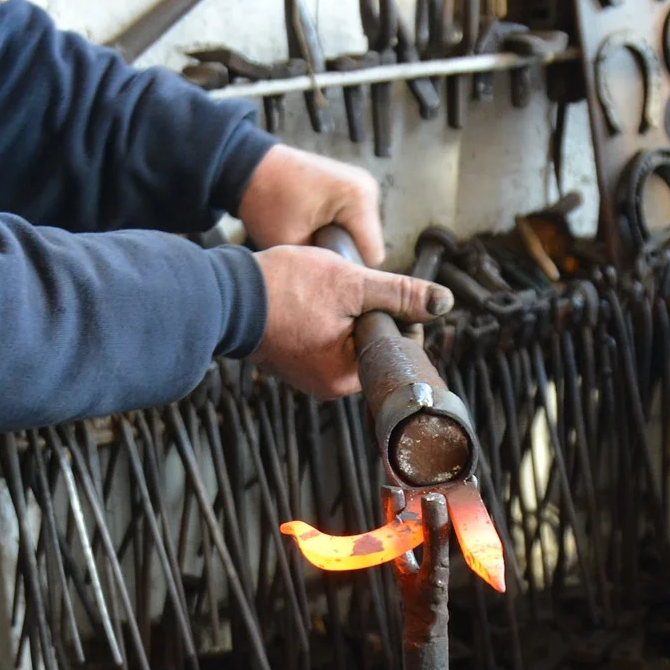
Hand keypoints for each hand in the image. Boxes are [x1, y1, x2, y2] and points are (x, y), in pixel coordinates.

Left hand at [236, 146, 385, 265]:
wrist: (250, 167)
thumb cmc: (267, 201)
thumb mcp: (292, 243)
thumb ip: (320, 266)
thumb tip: (337, 284)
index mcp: (358, 199)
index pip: (372, 256)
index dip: (349, 271)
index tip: (325, 273)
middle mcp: (368, 189)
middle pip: (369, 245)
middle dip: (344, 256)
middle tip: (314, 256)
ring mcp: (364, 185)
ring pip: (363, 235)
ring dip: (342, 243)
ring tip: (313, 240)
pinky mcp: (354, 187)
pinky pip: (355, 222)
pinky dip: (339, 230)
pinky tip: (318, 228)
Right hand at [251, 247, 452, 398]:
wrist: (226, 292)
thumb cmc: (283, 288)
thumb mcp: (352, 283)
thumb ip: (400, 293)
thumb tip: (443, 302)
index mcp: (346, 377)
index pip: (394, 349)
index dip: (396, 314)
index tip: (380, 292)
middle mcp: (327, 386)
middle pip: (371, 345)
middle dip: (367, 314)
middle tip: (344, 289)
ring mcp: (307, 376)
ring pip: (346, 341)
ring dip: (344, 315)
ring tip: (320, 294)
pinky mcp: (291, 362)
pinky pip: (321, 341)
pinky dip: (321, 321)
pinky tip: (306, 302)